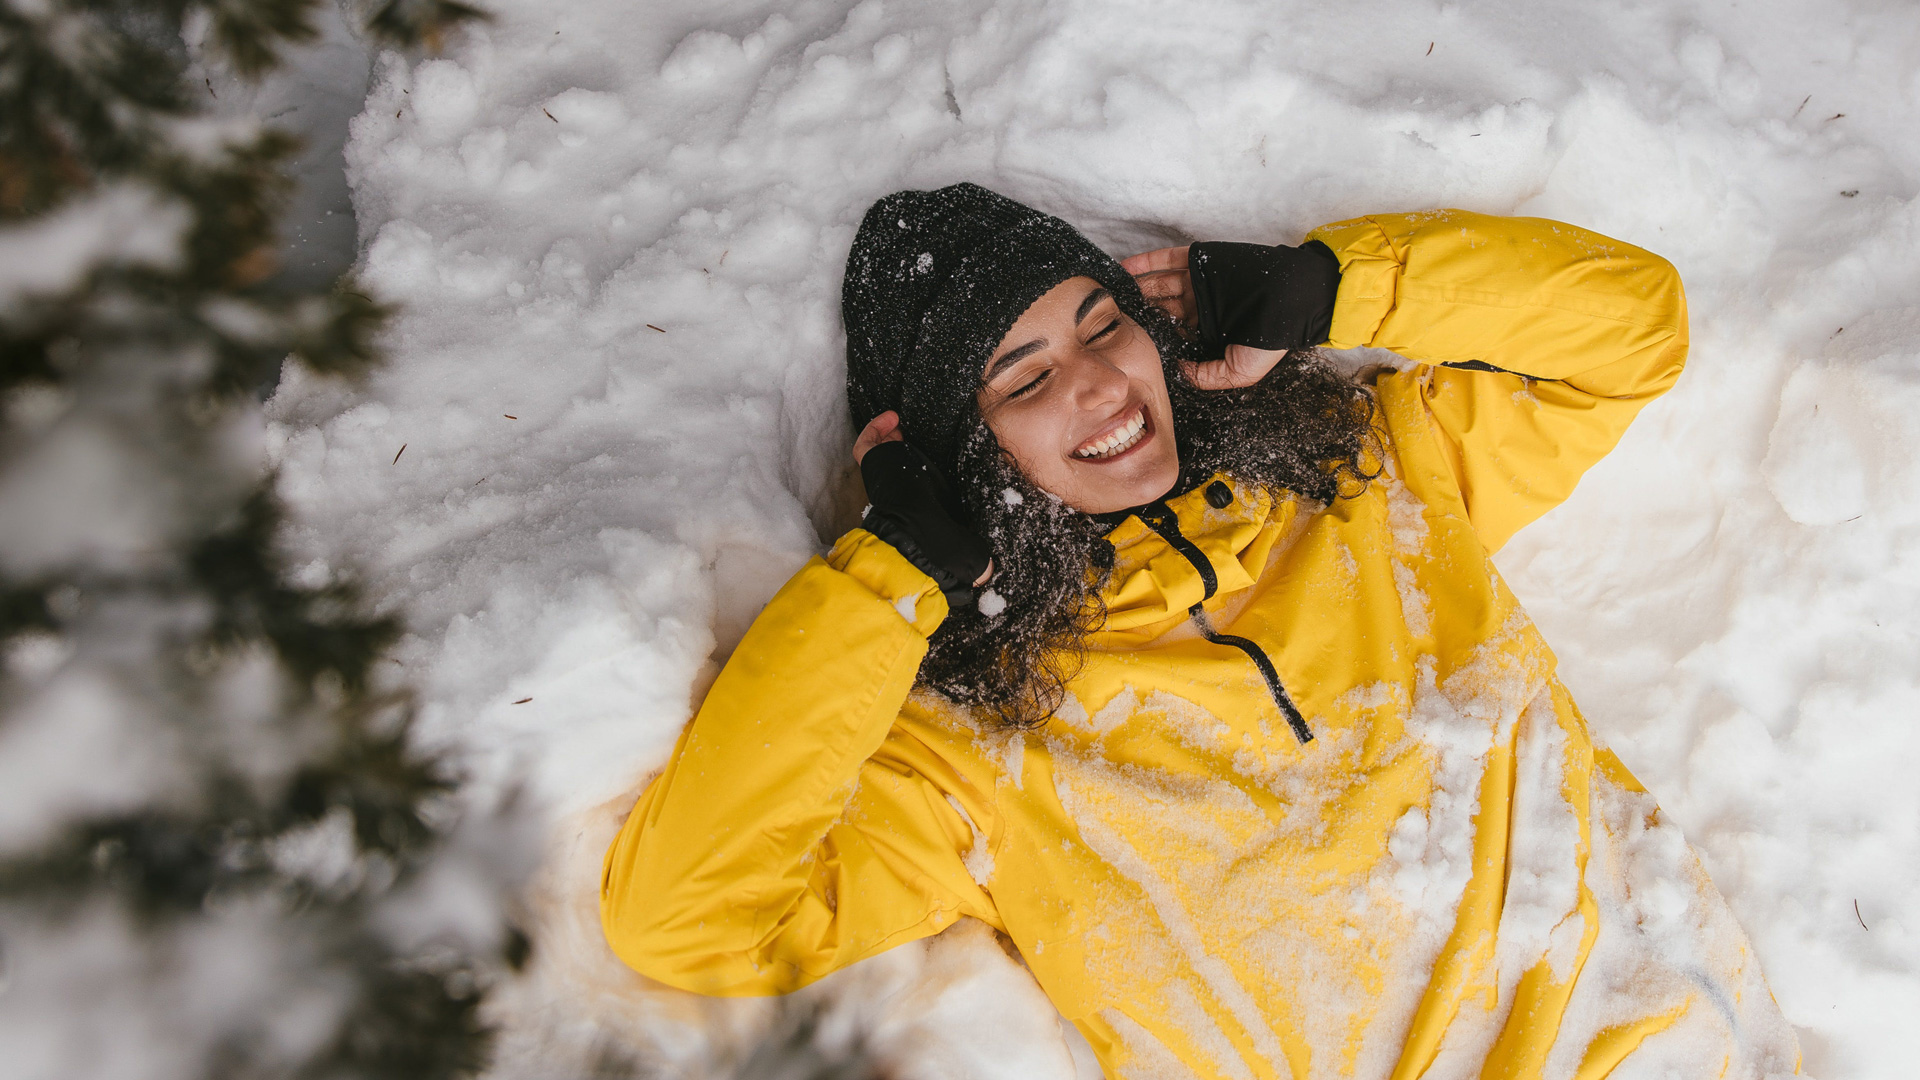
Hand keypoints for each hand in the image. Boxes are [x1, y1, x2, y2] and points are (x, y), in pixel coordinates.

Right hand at [854, 417, 993, 601]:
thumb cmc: (935, 541)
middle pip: (898, 462)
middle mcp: (903, 487)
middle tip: (911, 432)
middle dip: (904, 445)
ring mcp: (886, 475)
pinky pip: (866, 443)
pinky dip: (875, 428)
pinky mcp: (873, 464)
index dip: (927, 467)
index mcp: (922, 501)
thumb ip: (976, 555)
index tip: (939, 453)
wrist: (912, 534)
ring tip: (899, 424)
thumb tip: (990, 573)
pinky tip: (891, 419)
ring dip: (889, 435)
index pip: (922, 482)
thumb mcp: (964, 543)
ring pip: (880, 451)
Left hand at [1123, 246, 1289, 389]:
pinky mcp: (1202, 259)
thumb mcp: (1240, 372)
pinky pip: (1168, 259)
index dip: (1153, 336)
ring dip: (1138, 288)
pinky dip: (1146, 263)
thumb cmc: (1272, 337)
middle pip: (1162, 307)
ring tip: (1113, 294)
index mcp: (1209, 330)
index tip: (1130, 342)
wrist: (1295, 298)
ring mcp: (1200, 281)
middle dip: (1140, 311)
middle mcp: (1201, 305)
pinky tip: (1124, 269)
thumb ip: (1208, 376)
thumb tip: (1178, 373)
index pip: (1174, 333)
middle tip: (1113, 317)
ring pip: (1161, 284)